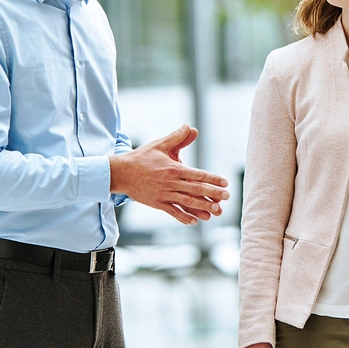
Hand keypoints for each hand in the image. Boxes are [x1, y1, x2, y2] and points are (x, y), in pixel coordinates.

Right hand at [109, 124, 229, 224]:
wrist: (121, 173)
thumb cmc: (142, 157)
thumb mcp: (160, 144)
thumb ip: (177, 137)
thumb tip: (190, 126)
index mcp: (173, 169)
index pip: (197, 174)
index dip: (212, 179)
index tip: (225, 183)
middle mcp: (170, 183)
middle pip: (195, 190)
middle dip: (213, 194)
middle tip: (227, 197)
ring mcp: (163, 195)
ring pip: (186, 203)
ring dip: (202, 208)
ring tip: (216, 211)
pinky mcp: (157, 203)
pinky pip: (172, 212)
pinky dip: (183, 217)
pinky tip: (194, 221)